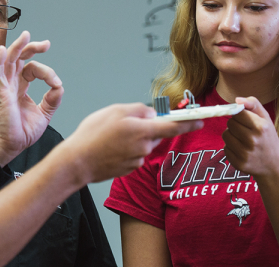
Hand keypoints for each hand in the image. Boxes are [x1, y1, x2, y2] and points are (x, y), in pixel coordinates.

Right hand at [0, 31, 63, 165]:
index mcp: (21, 88)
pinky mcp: (1, 94)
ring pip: (9, 61)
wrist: (12, 146)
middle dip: (31, 48)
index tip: (55, 83)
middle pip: (19, 59)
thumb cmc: (22, 132)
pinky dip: (0, 61)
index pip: (32, 69)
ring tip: (26, 36)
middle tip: (46, 44)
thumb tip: (59, 86)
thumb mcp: (44, 114)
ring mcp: (6, 88)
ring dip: (17, 47)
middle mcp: (12, 85)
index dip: (46, 71)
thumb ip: (52, 99)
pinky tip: (4, 51)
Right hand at [60, 103, 203, 184]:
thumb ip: (138, 109)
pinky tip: (109, 147)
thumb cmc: (92, 135)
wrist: (77, 162)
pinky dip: (125, 150)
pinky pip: (133, 155)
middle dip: (145, 128)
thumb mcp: (114, 111)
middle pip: (154, 134)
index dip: (189, 123)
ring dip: (133, 139)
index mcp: (142, 131)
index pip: (173, 127)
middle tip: (122, 124)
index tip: (200, 120)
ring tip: (110, 136)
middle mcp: (143, 147)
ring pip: (142, 144)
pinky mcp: (129, 169)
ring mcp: (137, 160)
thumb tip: (151, 113)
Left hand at [222, 96, 278, 178]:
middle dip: (236, 125)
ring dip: (231, 135)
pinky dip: (231, 148)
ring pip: (225, 135)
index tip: (245, 120)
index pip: (237, 113)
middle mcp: (253, 140)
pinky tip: (242, 150)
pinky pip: (225, 148)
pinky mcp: (238, 163)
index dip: (239, 115)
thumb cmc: (268, 137)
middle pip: (230, 123)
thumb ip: (253, 104)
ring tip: (243, 140)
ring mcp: (245, 153)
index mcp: (261, 127)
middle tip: (245, 131)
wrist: (274, 165)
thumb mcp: (266, 118)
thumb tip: (237, 100)